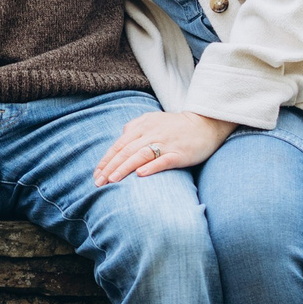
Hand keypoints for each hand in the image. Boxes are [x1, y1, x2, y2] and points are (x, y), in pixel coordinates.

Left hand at [93, 111, 235, 184]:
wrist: (206, 123)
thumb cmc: (176, 126)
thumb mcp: (153, 120)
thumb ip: (135, 127)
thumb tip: (122, 136)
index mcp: (142, 126)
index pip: (119, 145)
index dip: (106, 160)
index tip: (96, 174)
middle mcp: (151, 133)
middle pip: (125, 151)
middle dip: (110, 168)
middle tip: (98, 183)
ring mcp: (166, 143)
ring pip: (140, 155)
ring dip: (124, 168)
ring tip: (113, 181)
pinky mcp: (179, 153)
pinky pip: (164, 160)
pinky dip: (151, 166)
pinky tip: (141, 175)